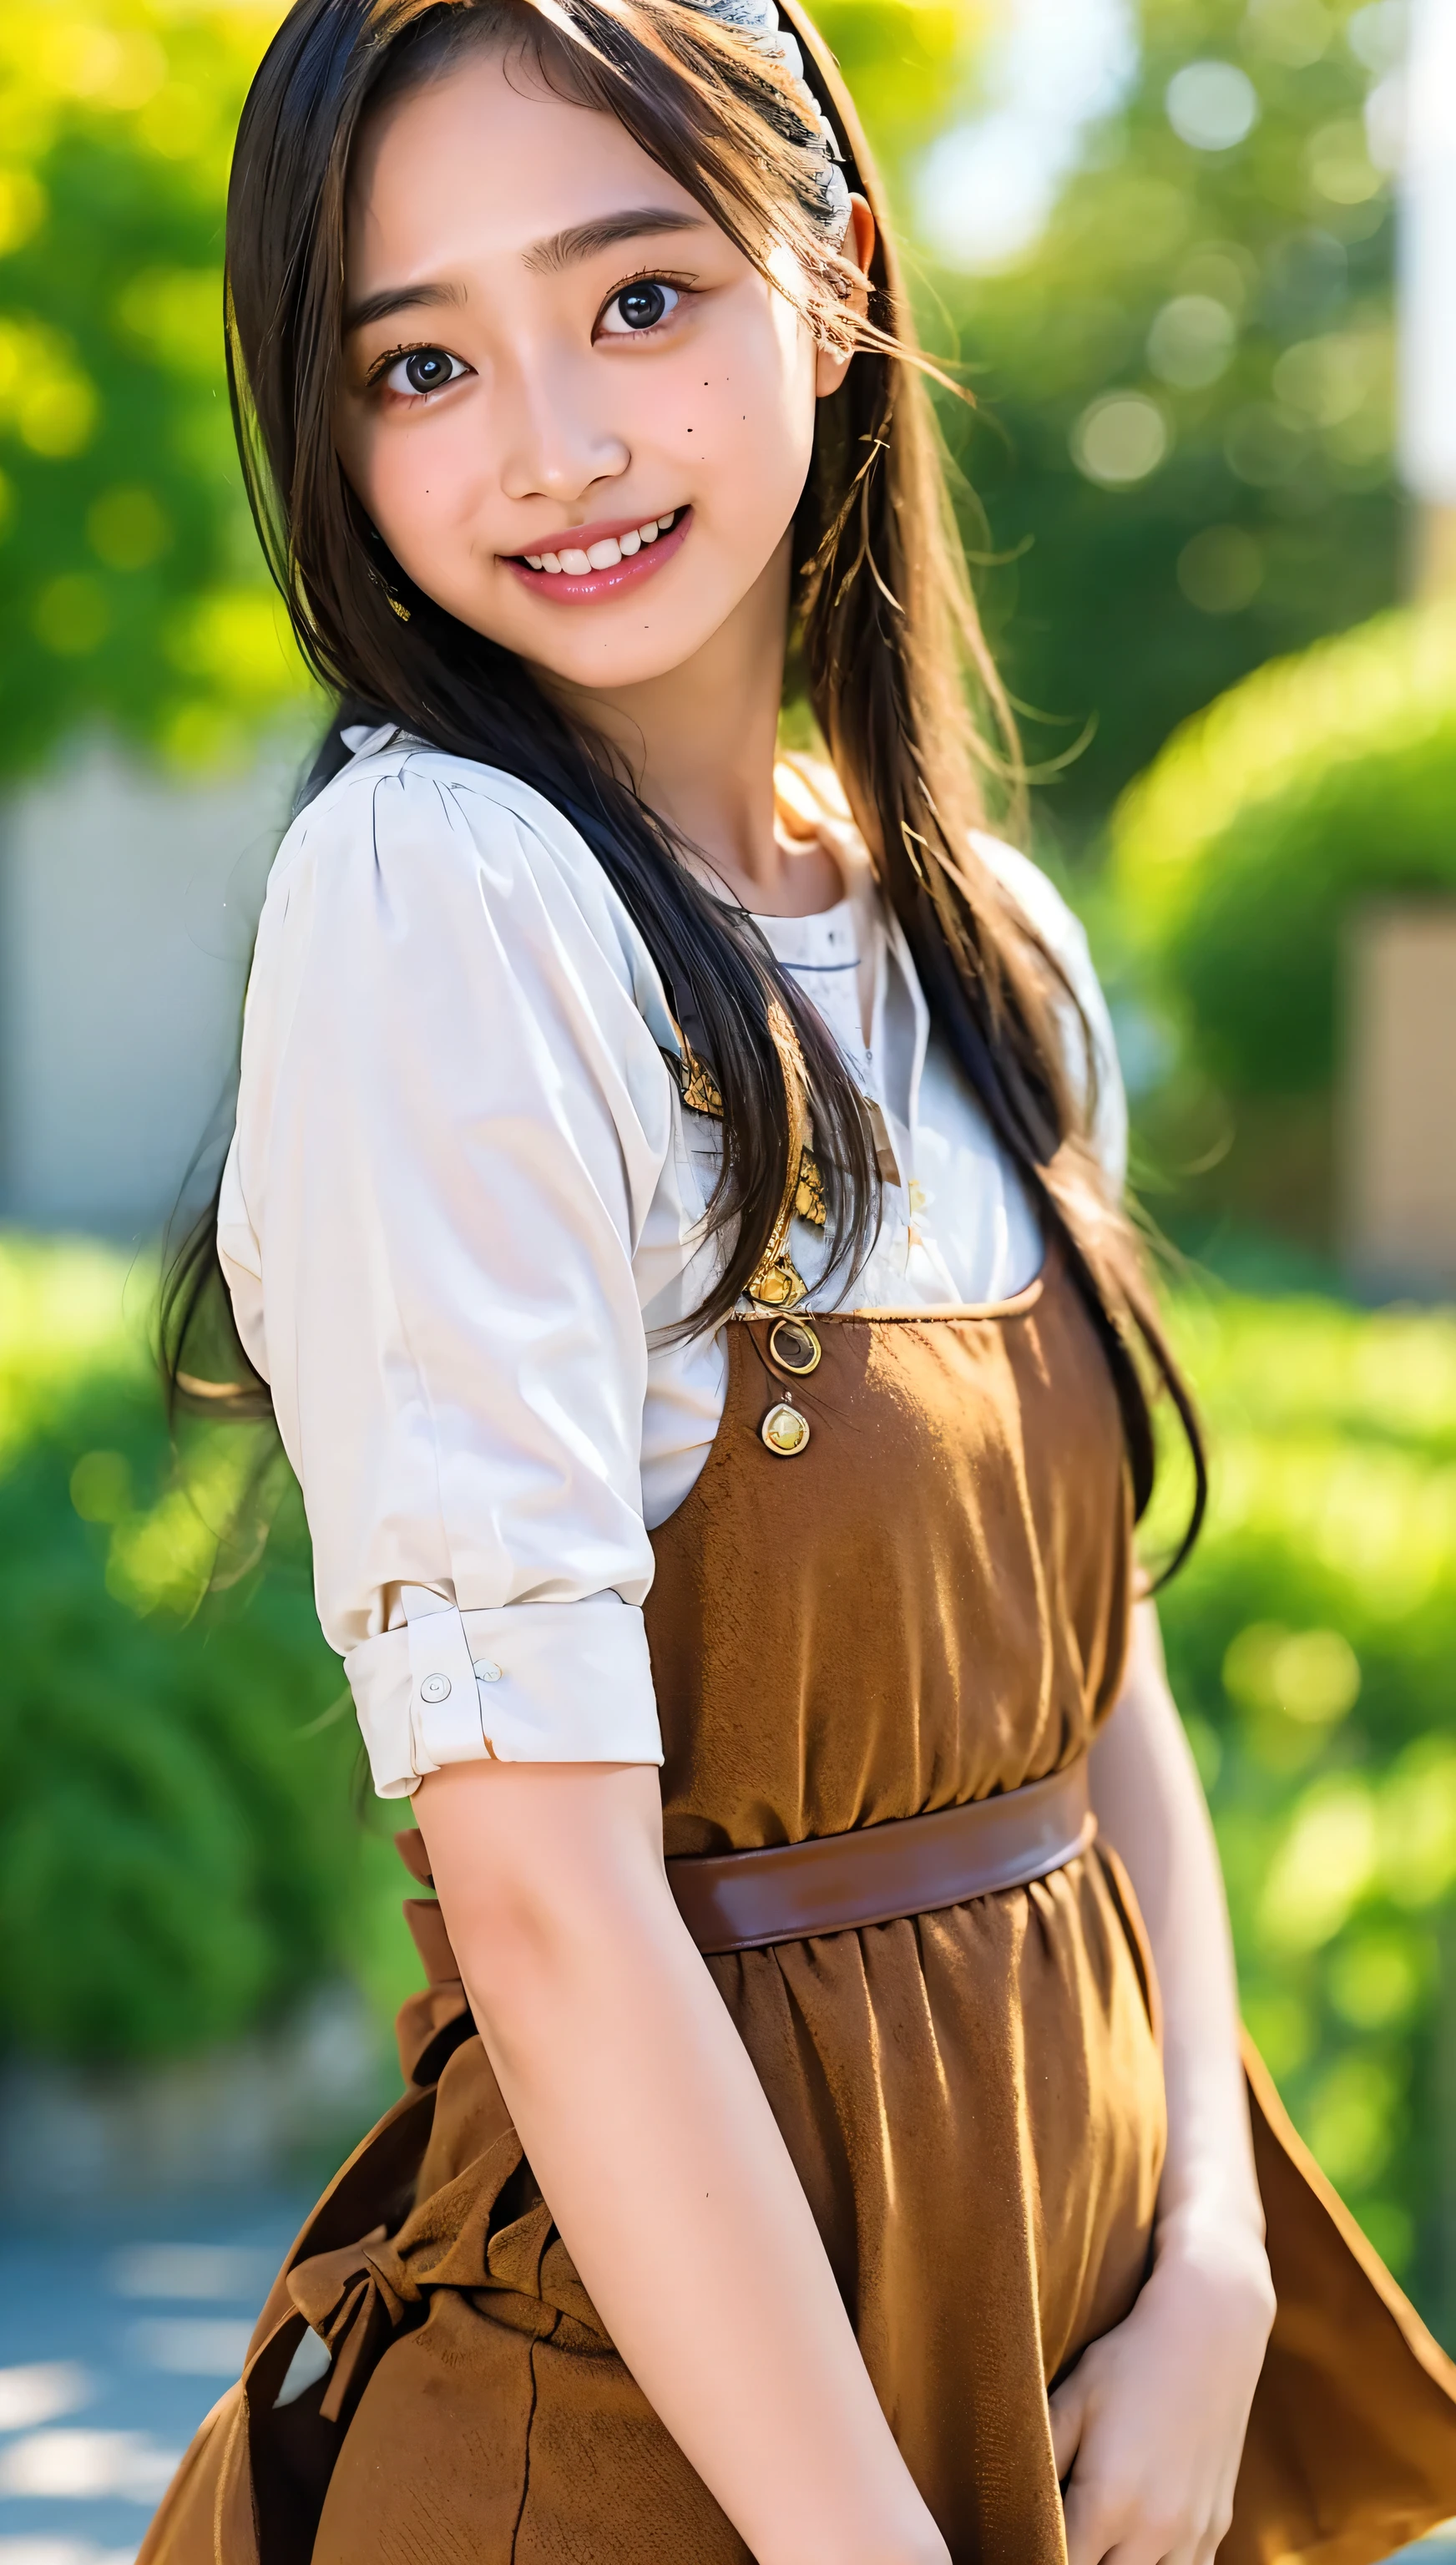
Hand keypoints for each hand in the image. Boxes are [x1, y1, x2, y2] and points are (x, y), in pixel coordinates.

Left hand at [1049, 2222, 1274, 2564]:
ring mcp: (1192, 2532)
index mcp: (1107, 2501)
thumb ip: (1040, 2460)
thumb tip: (1006, 2503)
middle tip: (1060, 2537)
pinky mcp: (1217, 2526)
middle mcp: (1154, 2529)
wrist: (1211, 2333)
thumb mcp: (1072, 2398)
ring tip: (1099, 2541)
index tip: (1024, 2541)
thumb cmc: (1129, 2361)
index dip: (1036, 2554)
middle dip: (1077, 2560)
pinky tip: (1137, 2546)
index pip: (1060, 2563)